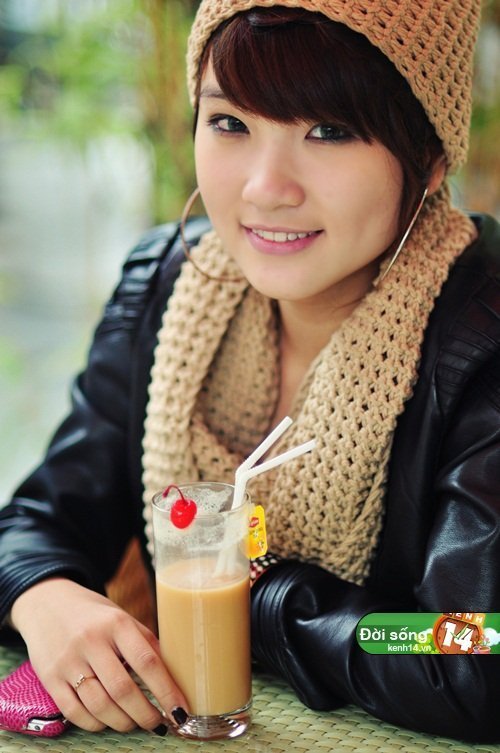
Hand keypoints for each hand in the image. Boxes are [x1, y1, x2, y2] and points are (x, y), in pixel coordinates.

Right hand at [10, 578, 187, 733]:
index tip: (180, 711)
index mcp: (116, 623)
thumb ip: (145, 643)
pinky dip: (96, 724)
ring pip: (100, 705)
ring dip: (123, 722)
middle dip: (146, 714)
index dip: (167, 691)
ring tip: (135, 723)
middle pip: (123, 690)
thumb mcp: (122, 617)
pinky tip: (107, 721)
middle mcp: (91, 641)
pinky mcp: (50, 678)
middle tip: (159, 723)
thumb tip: (174, 675)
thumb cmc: (94, 614)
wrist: (47, 602)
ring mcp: (68, 661)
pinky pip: (75, 712)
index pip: (147, 662)